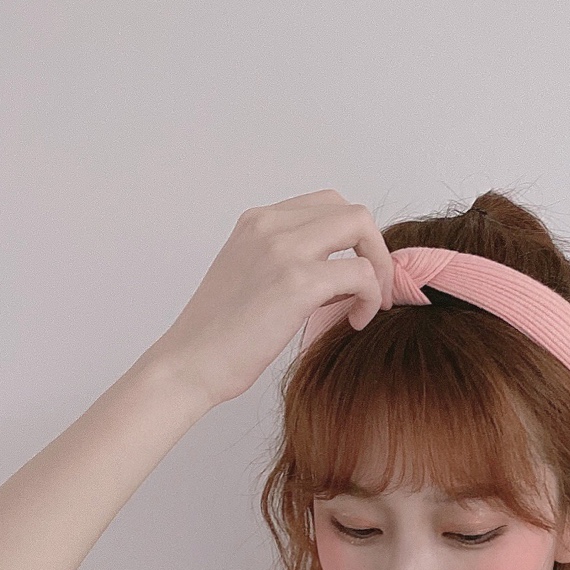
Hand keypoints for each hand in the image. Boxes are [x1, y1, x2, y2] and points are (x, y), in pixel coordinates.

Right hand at [150, 189, 394, 407]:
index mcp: (258, 222)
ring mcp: (283, 249)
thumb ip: (291, 267)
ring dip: (378, 269)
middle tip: (374, 290)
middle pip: (350, 210)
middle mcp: (270, 226)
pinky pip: (360, 273)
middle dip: (374, 249)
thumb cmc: (219, 337)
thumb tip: (341, 279)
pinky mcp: (297, 282)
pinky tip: (355, 322)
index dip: (353, 239)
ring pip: (361, 227)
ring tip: (368, 306)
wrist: (190, 363)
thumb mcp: (253, 282)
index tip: (356, 275)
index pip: (325, 205)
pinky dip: (369, 297)